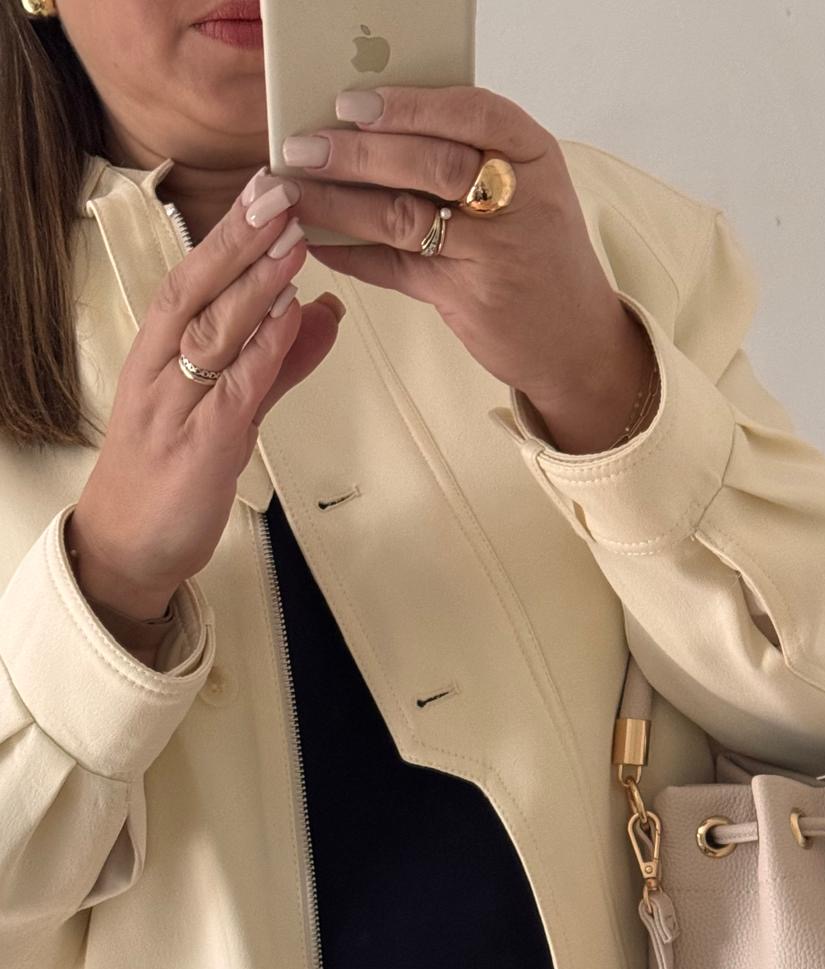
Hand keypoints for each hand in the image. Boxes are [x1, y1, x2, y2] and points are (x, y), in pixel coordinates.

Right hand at [72, 177, 343, 613]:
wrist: (129, 548)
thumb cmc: (170, 475)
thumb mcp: (229, 409)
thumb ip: (275, 362)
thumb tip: (319, 312)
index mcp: (158, 354)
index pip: (190, 278)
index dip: (227, 233)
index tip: (264, 189)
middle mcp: (159, 372)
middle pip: (195, 291)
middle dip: (239, 240)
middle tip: (281, 194)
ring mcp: (175, 409)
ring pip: (212, 333)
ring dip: (255, 285)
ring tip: (293, 242)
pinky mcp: (199, 449)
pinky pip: (233, 390)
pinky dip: (262, 350)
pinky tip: (288, 319)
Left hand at [284, 85, 653, 451]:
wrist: (577, 339)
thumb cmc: (540, 255)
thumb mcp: (526, 190)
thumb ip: (469, 156)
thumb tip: (371, 126)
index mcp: (533, 156)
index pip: (471, 113)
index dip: (408, 106)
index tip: (351, 103)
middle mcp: (519, 199)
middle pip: (430, 162)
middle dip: (357, 152)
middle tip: (302, 148)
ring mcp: (495, 252)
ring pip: (405, 215)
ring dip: (340, 202)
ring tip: (294, 191)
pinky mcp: (469, 298)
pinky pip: (397, 268)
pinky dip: (354, 253)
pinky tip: (318, 240)